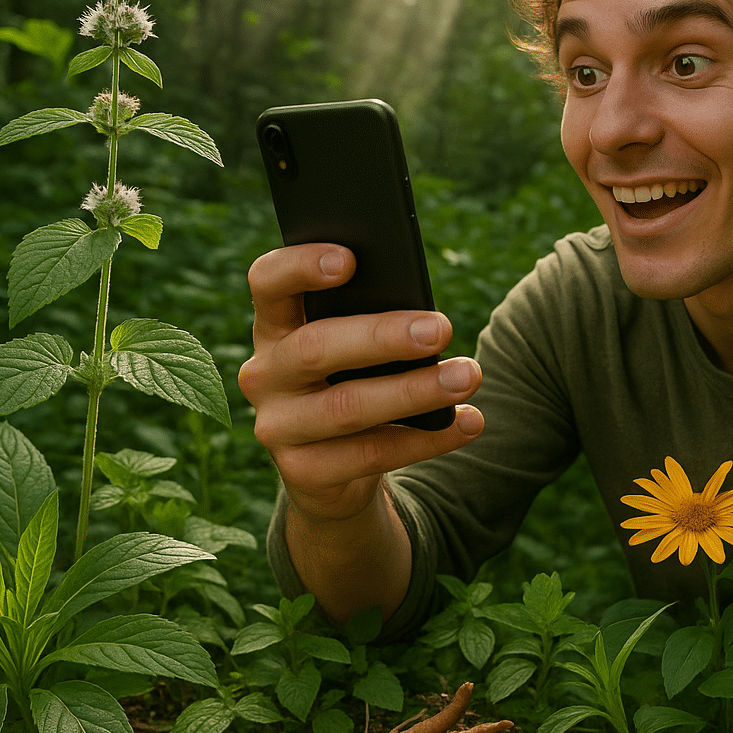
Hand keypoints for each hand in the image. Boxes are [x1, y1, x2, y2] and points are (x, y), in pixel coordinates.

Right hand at [238, 243, 484, 523]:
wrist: (334, 470)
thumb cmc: (354, 381)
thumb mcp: (355, 347)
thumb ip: (370, 321)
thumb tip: (426, 317)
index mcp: (275, 325)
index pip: (268, 282)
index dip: (300, 267)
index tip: (350, 259)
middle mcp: (265, 373)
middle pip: (315, 347)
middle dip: (383, 336)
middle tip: (441, 328)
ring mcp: (277, 426)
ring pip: (347, 407)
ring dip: (415, 391)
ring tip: (468, 377)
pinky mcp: (302, 472)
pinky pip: (369, 455)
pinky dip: (426, 439)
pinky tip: (467, 422)